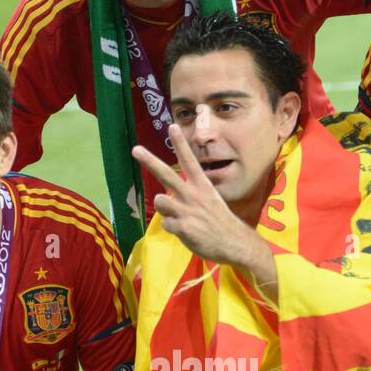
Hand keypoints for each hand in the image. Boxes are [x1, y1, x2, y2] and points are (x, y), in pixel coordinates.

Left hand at [132, 124, 257, 263]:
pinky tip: (186, 232)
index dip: (180, 144)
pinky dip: (173, 228)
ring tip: (179, 216)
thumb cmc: (220, 222)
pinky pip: (166, 223)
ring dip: (164, 208)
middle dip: (150, 161)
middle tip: (135, 149)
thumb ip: (190, 195)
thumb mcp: (210, 201)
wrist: (234, 243)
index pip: (189, 161)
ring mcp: (187, 210)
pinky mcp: (183, 227)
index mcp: (202, 186)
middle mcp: (193, 194)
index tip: (172, 127)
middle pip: (166, 174)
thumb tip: (168, 196)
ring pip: (160, 200)